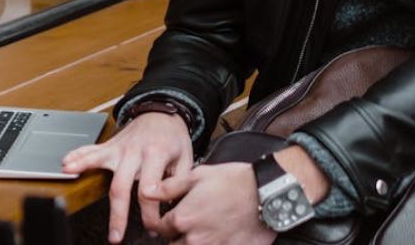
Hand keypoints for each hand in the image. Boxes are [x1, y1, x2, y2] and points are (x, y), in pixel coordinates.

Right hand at [62, 111, 192, 242]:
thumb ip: (178, 182)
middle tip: (116, 236)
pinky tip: (66, 163)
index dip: (151, 212)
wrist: (163, 114)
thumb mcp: (186, 159)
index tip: (153, 226)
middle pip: (122, 185)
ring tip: (70, 178)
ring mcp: (119, 147)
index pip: (150, 190)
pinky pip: (91, 149)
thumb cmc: (173, 139)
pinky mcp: (110, 146)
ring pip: (100, 162)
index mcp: (156, 154)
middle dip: (118, 214)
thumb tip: (168, 204)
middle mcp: (135, 150)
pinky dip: (77, 155)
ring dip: (84, 169)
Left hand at [148, 162, 276, 244]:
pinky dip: (213, 244)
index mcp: (183, 219)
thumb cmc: (235, 181)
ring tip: (204, 229)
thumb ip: (169, 187)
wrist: (267, 193)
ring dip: (192, 242)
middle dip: (177, 236)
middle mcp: (194, 239)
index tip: (168, 220)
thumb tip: (147, 191)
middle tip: (190, 224)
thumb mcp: (198, 175)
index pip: (160, 229)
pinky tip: (219, 234)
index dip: (163, 222)